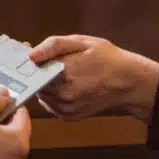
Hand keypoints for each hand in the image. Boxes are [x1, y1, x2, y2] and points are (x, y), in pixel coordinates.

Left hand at [27, 35, 158, 121]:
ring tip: (63, 73)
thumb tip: (30, 55)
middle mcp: (63, 95)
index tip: (32, 55)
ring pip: (42, 94)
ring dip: (46, 85)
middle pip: (35, 83)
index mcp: (65, 73)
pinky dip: (53, 95)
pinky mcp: (68, 116)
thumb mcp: (82, 42)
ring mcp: (65, 108)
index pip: (33, 69)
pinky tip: (67, 85)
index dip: (31, 61)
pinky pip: (50, 104)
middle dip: (38, 73)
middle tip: (50, 62)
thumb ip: (53, 46)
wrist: (128, 82)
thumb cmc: (107, 59)